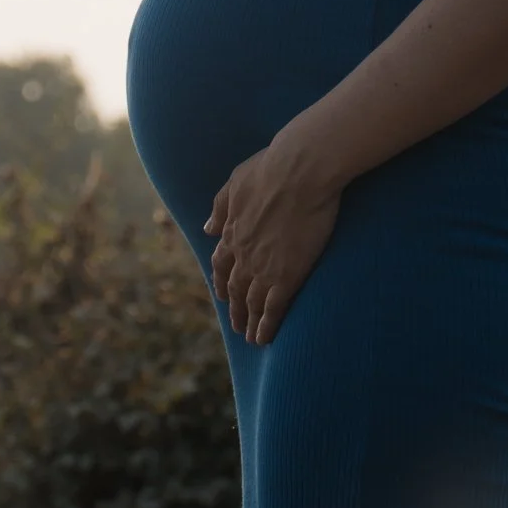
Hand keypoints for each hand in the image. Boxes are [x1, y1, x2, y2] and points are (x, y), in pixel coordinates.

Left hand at [204, 137, 341, 345]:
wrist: (299, 171)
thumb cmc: (271, 168)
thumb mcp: (235, 183)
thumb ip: (220, 207)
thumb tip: (208, 229)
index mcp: (232, 231)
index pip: (221, 264)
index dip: (221, 281)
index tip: (223, 294)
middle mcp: (242, 254)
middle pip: (234, 289)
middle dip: (235, 308)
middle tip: (237, 325)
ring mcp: (263, 268)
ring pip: (252, 303)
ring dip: (249, 322)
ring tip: (251, 338)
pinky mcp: (286, 276)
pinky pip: (273, 309)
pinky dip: (267, 326)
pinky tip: (264, 339)